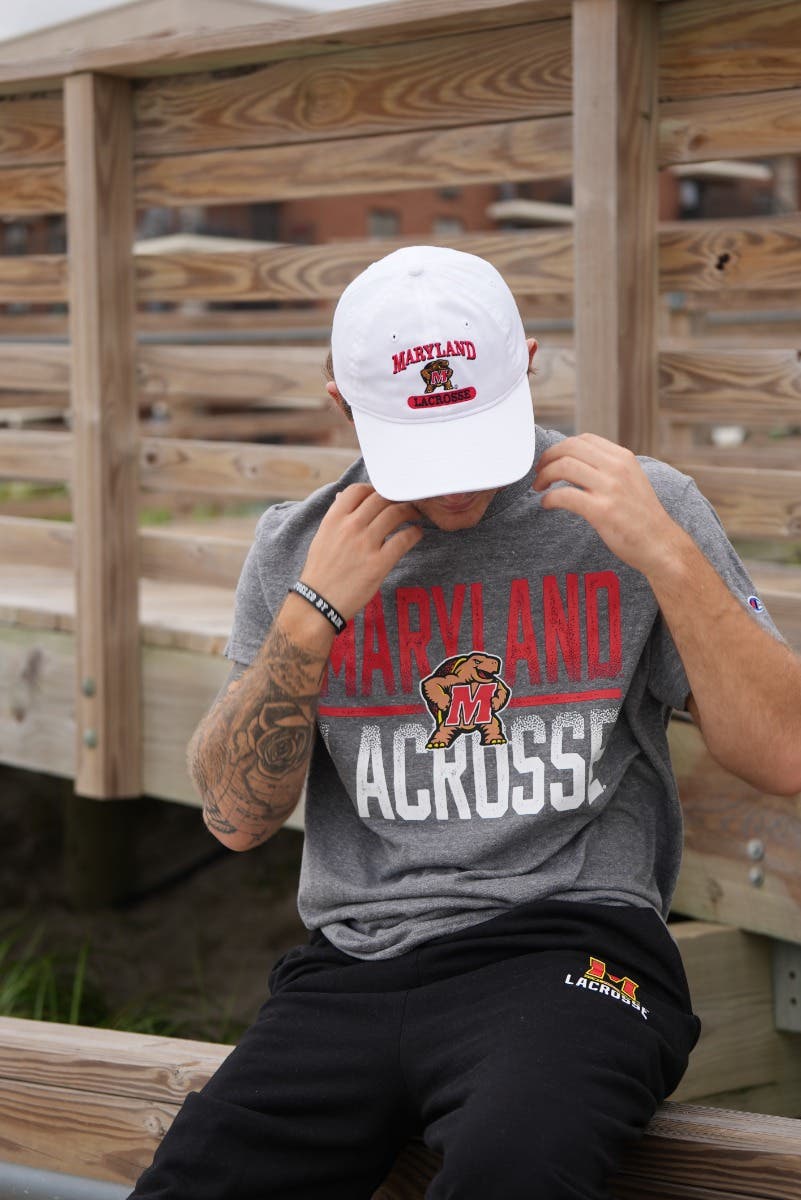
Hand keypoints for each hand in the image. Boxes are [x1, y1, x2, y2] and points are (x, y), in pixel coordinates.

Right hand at [300, 484, 422, 619]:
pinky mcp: (379, 563)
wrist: (318, 603)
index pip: (358, 490)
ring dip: (409, 511)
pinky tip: (416, 534)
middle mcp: (349, 527)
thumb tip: (344, 497)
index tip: (383, 495)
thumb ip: (336, 517)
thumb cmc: (321, 572)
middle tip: (405, 503)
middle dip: (396, 498)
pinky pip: (404, 539)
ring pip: (395, 513)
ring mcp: (365, 544)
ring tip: (415, 515)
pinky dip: (414, 533)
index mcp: (333, 519)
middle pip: (381, 498)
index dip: (374, 489)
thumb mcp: (322, 538)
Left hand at [532, 433, 680, 575]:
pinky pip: (565, 496)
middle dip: (548, 458)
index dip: (561, 447)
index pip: (584, 439)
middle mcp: (617, 468)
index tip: (551, 460)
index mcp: (623, 458)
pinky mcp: (602, 511)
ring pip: (564, 467)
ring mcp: (610, 488)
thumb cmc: (641, 516)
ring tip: (539, 488)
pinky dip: (549, 498)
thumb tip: (578, 461)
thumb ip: (608, 468)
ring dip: (544, 476)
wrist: (661, 544)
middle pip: (570, 448)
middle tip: (539, 472)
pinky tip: (547, 504)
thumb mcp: (631, 480)